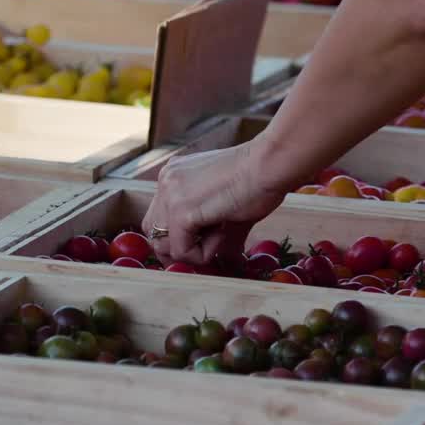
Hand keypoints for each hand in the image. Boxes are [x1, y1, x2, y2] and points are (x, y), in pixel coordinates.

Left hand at [142, 139, 288, 265]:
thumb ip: (213, 228)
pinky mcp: (182, 212)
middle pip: (153, 232)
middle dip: (178, 249)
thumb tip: (224, 260)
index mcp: (175, 175)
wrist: (271, 164)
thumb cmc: (260, 179)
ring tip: (222, 231)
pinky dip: (204, 253)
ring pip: (163, 245)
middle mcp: (166, 181)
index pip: (159, 216)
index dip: (180, 236)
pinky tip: (224, 229)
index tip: (207, 240)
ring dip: (193, 251)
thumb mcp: (226, 204)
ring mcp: (170, 194)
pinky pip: (182, 251)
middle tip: (208, 249)